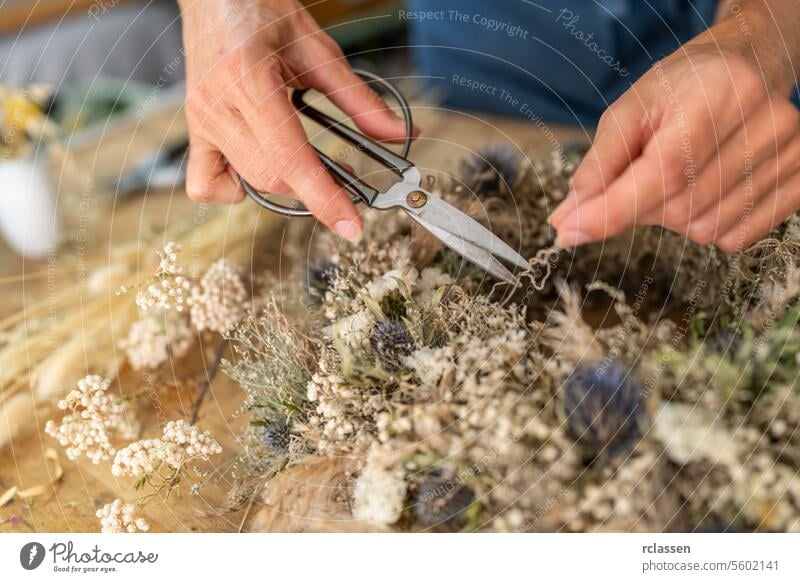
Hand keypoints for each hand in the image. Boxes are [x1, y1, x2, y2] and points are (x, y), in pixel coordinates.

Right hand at [178, 0, 409, 239]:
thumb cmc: (261, 10)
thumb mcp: (318, 49)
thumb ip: (359, 98)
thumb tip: (397, 134)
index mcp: (250, 79)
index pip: (291, 158)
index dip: (324, 198)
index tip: (351, 225)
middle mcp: (217, 105)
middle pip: (273, 177)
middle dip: (312, 188)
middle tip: (341, 177)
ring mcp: (199, 120)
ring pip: (248, 181)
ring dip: (285, 184)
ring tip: (305, 162)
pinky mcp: (193, 128)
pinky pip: (206, 184)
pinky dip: (235, 188)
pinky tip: (256, 164)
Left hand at [549, 13, 799, 252]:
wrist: (747, 67)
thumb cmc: (681, 88)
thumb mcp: (629, 111)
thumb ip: (598, 167)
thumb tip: (567, 219)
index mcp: (717, 94)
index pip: (662, 171)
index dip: (612, 210)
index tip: (569, 233)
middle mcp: (764, 123)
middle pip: (679, 208)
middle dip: (643, 205)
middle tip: (645, 173)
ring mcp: (789, 155)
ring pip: (705, 229)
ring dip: (675, 216)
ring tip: (681, 174)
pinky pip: (735, 238)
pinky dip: (708, 225)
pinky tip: (707, 189)